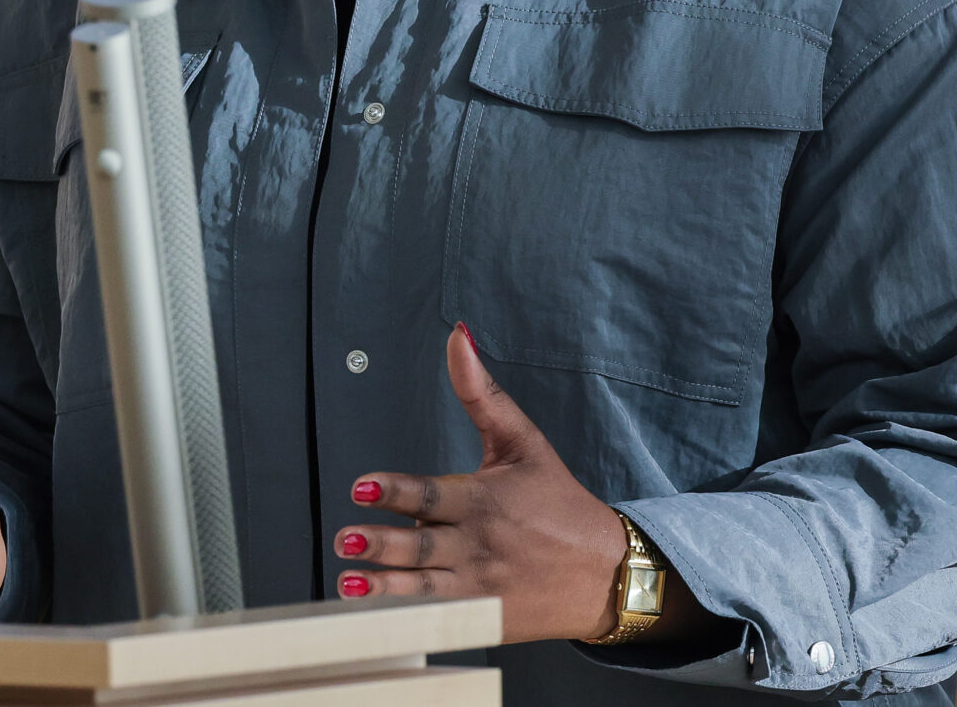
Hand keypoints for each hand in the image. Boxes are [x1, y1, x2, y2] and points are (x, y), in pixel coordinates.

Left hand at [334, 323, 687, 644]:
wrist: (608, 574)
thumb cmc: (561, 504)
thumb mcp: (525, 442)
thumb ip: (481, 394)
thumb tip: (458, 336)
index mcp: (485, 500)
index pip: (432, 495)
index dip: (396, 492)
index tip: (363, 487)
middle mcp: (480, 544)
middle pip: (422, 544)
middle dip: (382, 543)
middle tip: (347, 537)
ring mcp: (481, 587)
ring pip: (423, 587)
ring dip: (384, 586)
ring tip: (349, 581)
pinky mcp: (484, 619)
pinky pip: (438, 618)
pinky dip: (407, 617)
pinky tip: (375, 617)